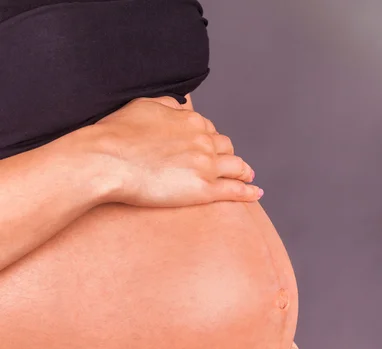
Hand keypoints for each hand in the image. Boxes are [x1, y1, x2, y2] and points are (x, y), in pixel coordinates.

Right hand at [89, 95, 262, 207]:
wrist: (108, 159)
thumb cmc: (117, 134)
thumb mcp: (144, 106)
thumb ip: (167, 105)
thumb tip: (182, 105)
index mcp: (190, 120)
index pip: (209, 129)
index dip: (210, 140)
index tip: (209, 148)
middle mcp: (203, 140)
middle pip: (226, 147)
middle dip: (228, 154)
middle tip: (230, 163)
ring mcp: (205, 165)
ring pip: (236, 167)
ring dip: (244, 171)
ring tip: (248, 177)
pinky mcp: (203, 190)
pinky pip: (234, 190)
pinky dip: (249, 191)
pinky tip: (256, 193)